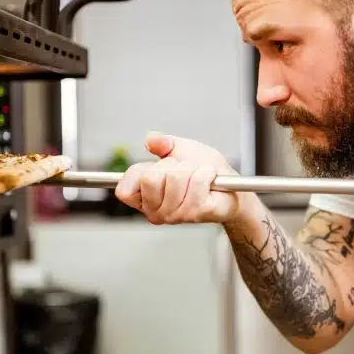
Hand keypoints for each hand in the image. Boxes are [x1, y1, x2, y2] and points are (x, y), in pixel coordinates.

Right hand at [114, 131, 242, 224]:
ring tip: (198, 174)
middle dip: (170, 166)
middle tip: (183, 171)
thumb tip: (150, 139)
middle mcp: (155, 210)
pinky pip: (196, 183)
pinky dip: (206, 173)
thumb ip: (162, 143)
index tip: (158, 167)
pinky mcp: (194, 214)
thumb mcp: (180, 148)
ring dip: (192, 169)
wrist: (229, 185)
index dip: (141, 172)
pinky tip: (209, 178)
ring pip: (174, 179)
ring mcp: (174, 215)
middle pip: (150, 179)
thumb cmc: (203, 170)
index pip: (125, 189)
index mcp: (144, 196)